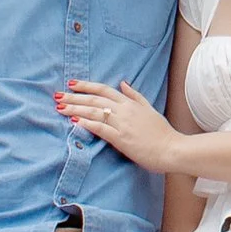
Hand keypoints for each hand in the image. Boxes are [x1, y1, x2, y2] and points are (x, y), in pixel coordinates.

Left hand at [57, 79, 182, 172]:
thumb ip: (135, 96)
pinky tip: (75, 122)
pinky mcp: (122, 139)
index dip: (86, 86)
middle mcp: (125, 110)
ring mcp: (123, 124)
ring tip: (60, 108)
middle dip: (74, 97)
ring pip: (94, 112)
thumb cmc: (161, 132)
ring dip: (76, 109)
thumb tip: (123, 83)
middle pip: (95, 100)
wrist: (172, 148)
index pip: (104, 89)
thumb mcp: (149, 108)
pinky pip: (101, 129)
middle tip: (58, 95)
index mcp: (130, 103)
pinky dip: (87, 124)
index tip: (72, 83)